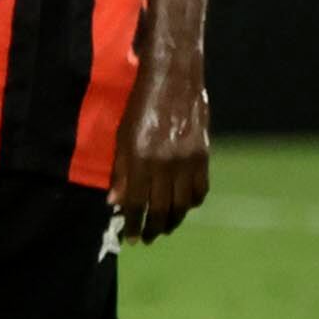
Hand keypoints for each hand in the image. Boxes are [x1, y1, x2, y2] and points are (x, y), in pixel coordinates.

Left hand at [112, 65, 210, 244]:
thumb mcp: (121, 136)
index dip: (132, 224)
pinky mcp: (204, 154)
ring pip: (183, 204)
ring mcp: (187, 160)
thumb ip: (119, 171)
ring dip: (173, 221)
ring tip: (164, 228)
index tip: (130, 238)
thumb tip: (115, 202)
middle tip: (146, 239)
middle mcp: (165, 163)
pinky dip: (192, 203)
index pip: (136, 203)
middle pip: (161, 209)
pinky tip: (183, 207)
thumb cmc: (139, 105)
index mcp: (140, 159)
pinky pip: (201, 189)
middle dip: (153, 229)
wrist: (173, 79)